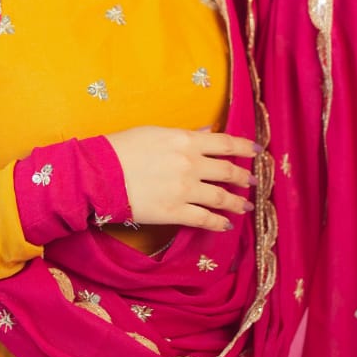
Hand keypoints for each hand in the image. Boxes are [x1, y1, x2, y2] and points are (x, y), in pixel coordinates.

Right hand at [105, 126, 256, 231]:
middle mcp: (191, 164)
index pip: (225, 143)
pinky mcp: (175, 213)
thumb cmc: (122, 148)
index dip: (245, 147)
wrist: (99, 174)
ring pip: (221, 197)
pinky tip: (225, 224)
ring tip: (245, 205)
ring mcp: (185, 190)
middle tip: (252, 181)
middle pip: (228, 171)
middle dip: (244, 177)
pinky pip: (204, 219)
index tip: (256, 151)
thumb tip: (207, 133)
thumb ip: (185, 134)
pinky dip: (218, 222)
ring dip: (237, 202)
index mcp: (186, 140)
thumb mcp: (155, 132)